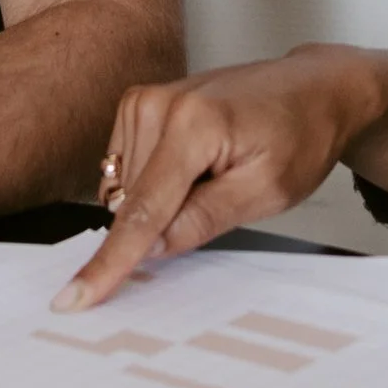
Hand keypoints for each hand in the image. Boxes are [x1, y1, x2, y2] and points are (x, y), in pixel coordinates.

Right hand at [51, 50, 387, 309]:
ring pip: (124, 191)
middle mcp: (158, 104)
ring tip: (213, 171)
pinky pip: (127, 170)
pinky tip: (195, 164)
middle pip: (132, 204)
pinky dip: (155, 182)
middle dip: (165, 220)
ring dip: (161, 200)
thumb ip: (204, 219)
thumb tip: (152, 248)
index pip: (141, 211)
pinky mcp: (138, 104)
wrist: (313, 89)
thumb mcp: (267, 191)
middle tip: (222, 192)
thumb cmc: (300, 135)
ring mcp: (144, 100)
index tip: (73, 298)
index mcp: (193, 125)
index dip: (108, 263)